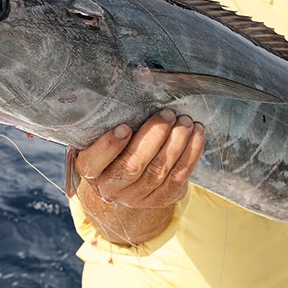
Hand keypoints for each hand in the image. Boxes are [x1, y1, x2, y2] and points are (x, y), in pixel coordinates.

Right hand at [73, 109, 204, 244]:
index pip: (93, 163)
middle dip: (153, 137)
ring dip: (176, 142)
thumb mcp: (101, 136)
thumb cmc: (114, 147)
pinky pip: (179, 177)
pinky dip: (191, 153)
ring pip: (159, 170)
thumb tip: (134, 88)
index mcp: (90, 170)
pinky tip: (196, 134)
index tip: (124, 127)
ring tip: (185, 122)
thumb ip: (108, 122)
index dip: (108, 147)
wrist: (126, 180)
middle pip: (132, 165)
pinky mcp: (161, 198)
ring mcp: (136, 197)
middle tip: (167, 115)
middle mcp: (111, 188)